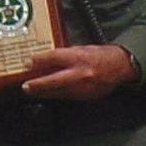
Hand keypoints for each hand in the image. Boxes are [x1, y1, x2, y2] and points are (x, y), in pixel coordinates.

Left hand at [18, 41, 137, 100]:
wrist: (120, 67)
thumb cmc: (100, 55)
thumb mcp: (81, 49)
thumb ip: (64, 55)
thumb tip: (45, 60)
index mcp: (80, 57)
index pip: (55, 57)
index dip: (39, 60)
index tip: (27, 63)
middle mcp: (81, 73)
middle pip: (54, 80)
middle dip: (38, 84)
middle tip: (25, 86)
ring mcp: (85, 87)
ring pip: (59, 92)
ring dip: (44, 92)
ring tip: (32, 91)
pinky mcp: (87, 96)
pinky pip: (68, 96)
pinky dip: (57, 94)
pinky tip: (49, 94)